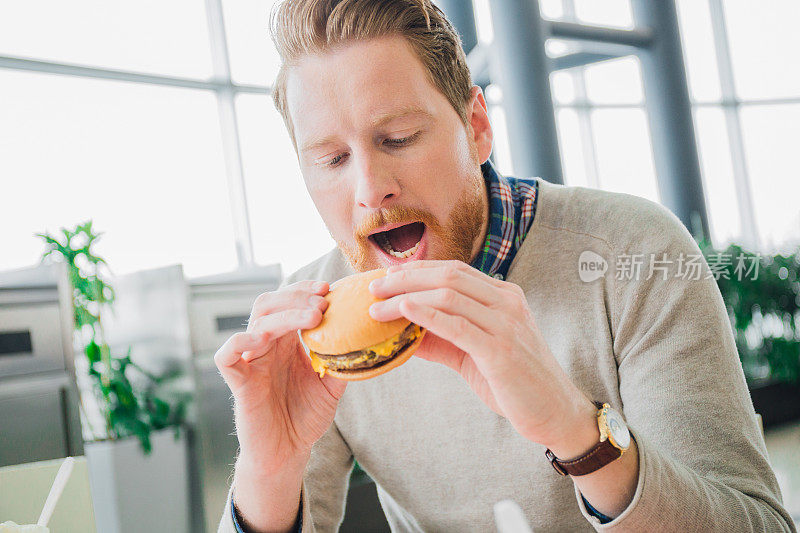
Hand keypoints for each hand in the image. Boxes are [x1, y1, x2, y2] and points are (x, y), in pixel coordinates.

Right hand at [215, 280, 346, 473]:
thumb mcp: (331, 384)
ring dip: (285, 314)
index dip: (303, 290)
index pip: (287, 301)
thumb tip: (364, 338)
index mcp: (286, 342)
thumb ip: (341, 360)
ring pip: (256, 323)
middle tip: (322, 302)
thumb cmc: (305, 417)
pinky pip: (225, 355)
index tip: (328, 289)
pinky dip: (240, 342)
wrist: (287, 452)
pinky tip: (262, 340)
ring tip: (312, 317)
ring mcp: (251, 362)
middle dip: (295, 296)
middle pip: (269, 304)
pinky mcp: (238, 382)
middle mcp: (266, 346)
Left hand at [368, 260, 595, 452]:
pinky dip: (427, 315)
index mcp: (504, 296)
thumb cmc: (513, 381)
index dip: (418, 270)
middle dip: (406, 279)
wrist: (554, 412)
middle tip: (373, 288)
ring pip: (449, 296)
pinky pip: (458, 325)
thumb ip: (442, 337)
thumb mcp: (475, 352)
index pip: (455, 270)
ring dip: (407, 298)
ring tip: (378, 307)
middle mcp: (507, 303)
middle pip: (448, 276)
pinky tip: (404, 311)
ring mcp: (506, 325)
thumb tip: (402, 329)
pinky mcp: (501, 351)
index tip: (386, 277)